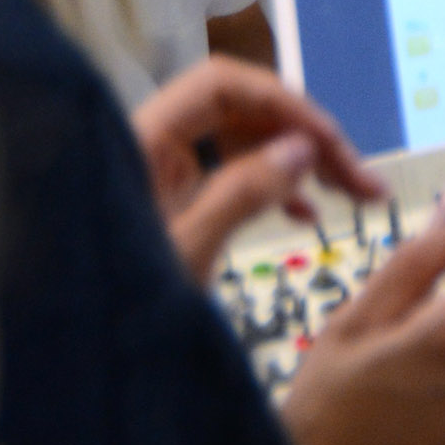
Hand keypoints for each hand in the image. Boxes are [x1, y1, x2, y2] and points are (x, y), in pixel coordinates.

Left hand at [131, 57, 382, 281]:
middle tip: (362, 178)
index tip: (333, 142)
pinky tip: (310, 216)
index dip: (283, 102)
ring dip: (300, 160)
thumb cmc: (120, 304)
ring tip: (354, 194)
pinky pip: (234, 172)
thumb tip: (303, 147)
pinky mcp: (176, 199)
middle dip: (304, 135)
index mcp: (144, 138)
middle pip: (241, 110)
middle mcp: (154, 141)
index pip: (221, 84)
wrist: (82, 360)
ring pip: (245, 140)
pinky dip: (275, 185)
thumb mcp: (188, 251)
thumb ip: (243, 193)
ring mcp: (164, 170)